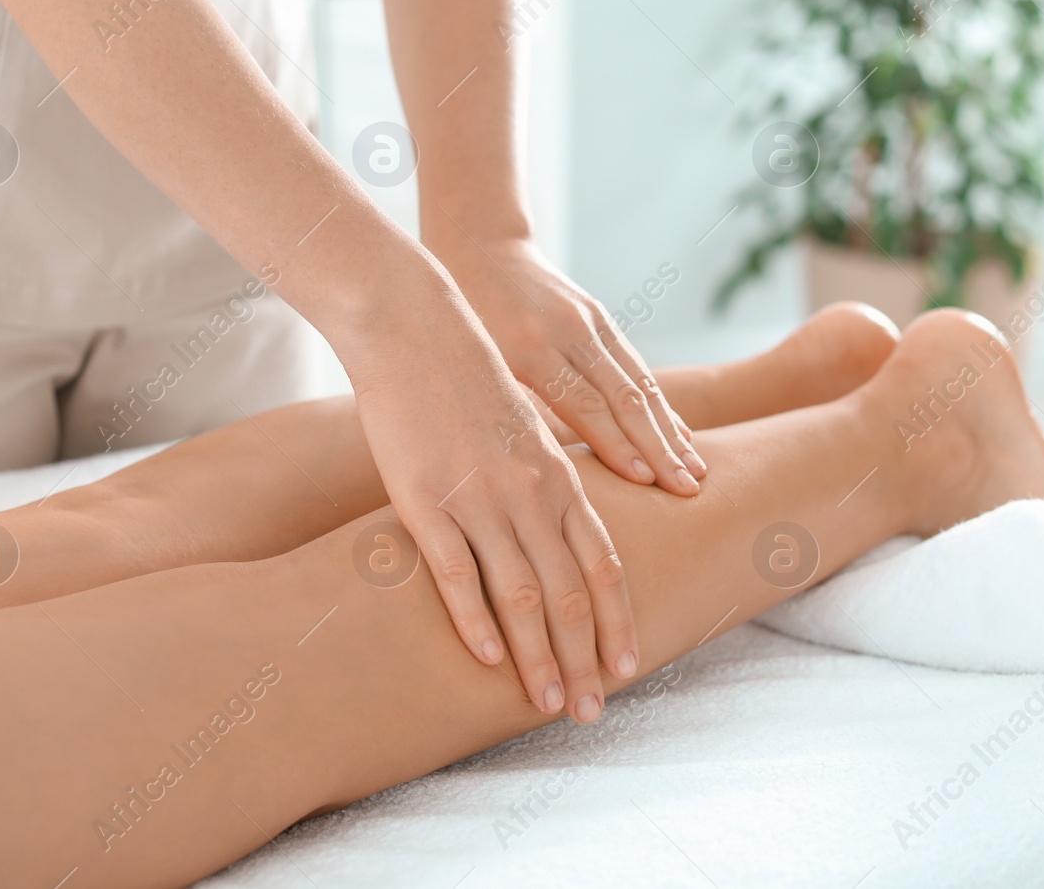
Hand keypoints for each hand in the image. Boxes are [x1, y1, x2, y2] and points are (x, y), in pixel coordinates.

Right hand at [341, 249, 638, 723]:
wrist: (416, 332)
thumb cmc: (470, 383)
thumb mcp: (526, 433)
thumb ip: (549, 484)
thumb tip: (565, 531)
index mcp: (560, 478)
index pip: (605, 565)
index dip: (618, 621)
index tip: (627, 668)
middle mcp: (531, 494)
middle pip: (572, 593)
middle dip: (587, 659)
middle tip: (592, 712)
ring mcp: (479, 500)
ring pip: (522, 596)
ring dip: (540, 658)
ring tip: (550, 703)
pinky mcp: (425, 502)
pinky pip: (456, 576)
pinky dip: (475, 623)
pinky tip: (487, 661)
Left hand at [424, 228, 705, 495]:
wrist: (479, 245)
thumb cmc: (462, 317)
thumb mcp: (474, 361)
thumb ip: (508, 409)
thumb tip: (537, 471)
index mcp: (530, 349)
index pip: (585, 405)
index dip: (618, 446)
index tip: (646, 482)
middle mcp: (569, 333)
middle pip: (625, 398)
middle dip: (659, 448)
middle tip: (687, 489)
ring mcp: (590, 321)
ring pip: (641, 383)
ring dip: (670, 432)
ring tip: (695, 470)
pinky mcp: (601, 316)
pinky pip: (636, 367)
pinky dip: (660, 406)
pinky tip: (681, 435)